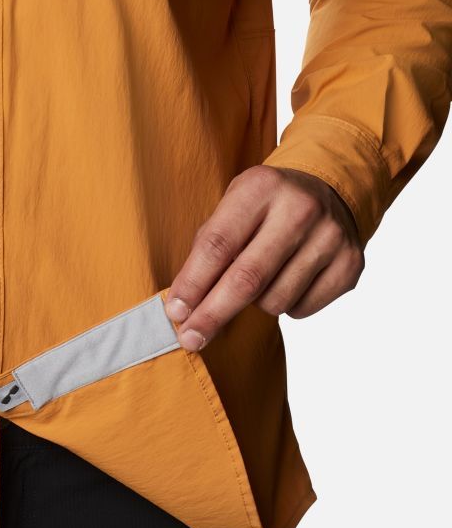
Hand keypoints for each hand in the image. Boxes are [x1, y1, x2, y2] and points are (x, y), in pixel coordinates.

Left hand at [164, 165, 364, 350]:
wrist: (329, 189)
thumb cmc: (264, 208)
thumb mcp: (232, 209)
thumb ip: (206, 251)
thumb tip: (183, 307)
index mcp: (260, 188)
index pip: (218, 245)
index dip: (193, 283)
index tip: (176, 313)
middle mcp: (300, 208)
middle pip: (247, 279)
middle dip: (213, 314)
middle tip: (191, 339)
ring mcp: (330, 236)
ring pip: (275, 301)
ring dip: (255, 305)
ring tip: (260, 281)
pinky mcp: (351, 263)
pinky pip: (302, 309)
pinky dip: (287, 306)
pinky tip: (289, 280)